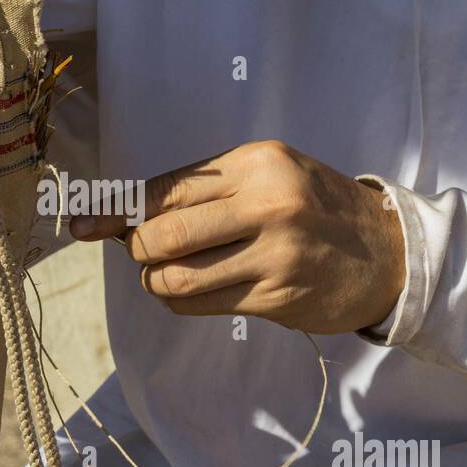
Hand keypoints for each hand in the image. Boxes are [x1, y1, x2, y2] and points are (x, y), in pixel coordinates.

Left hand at [69, 141, 405, 334]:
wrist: (387, 252)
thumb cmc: (311, 208)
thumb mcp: (265, 176)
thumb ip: (197, 190)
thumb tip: (114, 214)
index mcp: (256, 163)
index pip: (163, 189)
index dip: (113, 210)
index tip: (78, 224)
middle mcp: (265, 203)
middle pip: (159, 235)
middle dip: (138, 249)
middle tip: (147, 252)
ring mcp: (274, 253)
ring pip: (173, 276)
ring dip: (156, 280)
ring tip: (171, 273)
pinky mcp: (277, 296)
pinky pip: (200, 303)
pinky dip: (180, 299)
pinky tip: (195, 290)